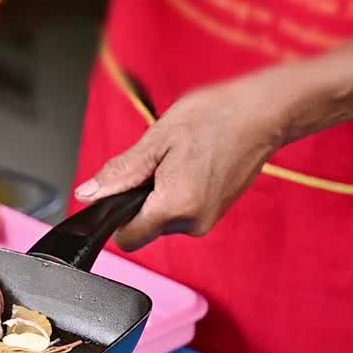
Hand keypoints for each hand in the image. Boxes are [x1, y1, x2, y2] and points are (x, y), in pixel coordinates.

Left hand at [74, 76, 288, 250]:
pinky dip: (176, 194)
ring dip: (159, 196)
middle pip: (144, 229)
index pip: (126, 239)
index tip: (120, 191)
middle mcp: (193, 223)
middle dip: (139, 201)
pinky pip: (181, 213)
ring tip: (178, 161)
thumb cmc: (217, 117)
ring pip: (162, 220)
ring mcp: (207, 220)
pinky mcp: (215, 214)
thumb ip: (120, 173)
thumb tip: (88, 193)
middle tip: (157, 163)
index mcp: (175, 207)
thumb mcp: (156, 139)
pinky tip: (190, 166)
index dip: (115, 216)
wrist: (265, 112)